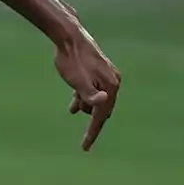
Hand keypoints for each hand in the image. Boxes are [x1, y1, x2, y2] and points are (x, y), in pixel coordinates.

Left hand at [53, 31, 120, 150]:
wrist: (69, 36)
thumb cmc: (71, 60)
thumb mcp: (76, 81)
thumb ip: (88, 94)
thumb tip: (103, 101)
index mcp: (110, 87)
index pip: (101, 116)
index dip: (92, 133)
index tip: (84, 148)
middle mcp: (114, 82)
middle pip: (103, 109)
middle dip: (93, 121)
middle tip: (84, 139)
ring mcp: (108, 75)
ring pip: (97, 99)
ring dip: (87, 106)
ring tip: (75, 110)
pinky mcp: (100, 70)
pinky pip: (94, 90)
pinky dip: (85, 97)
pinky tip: (75, 105)